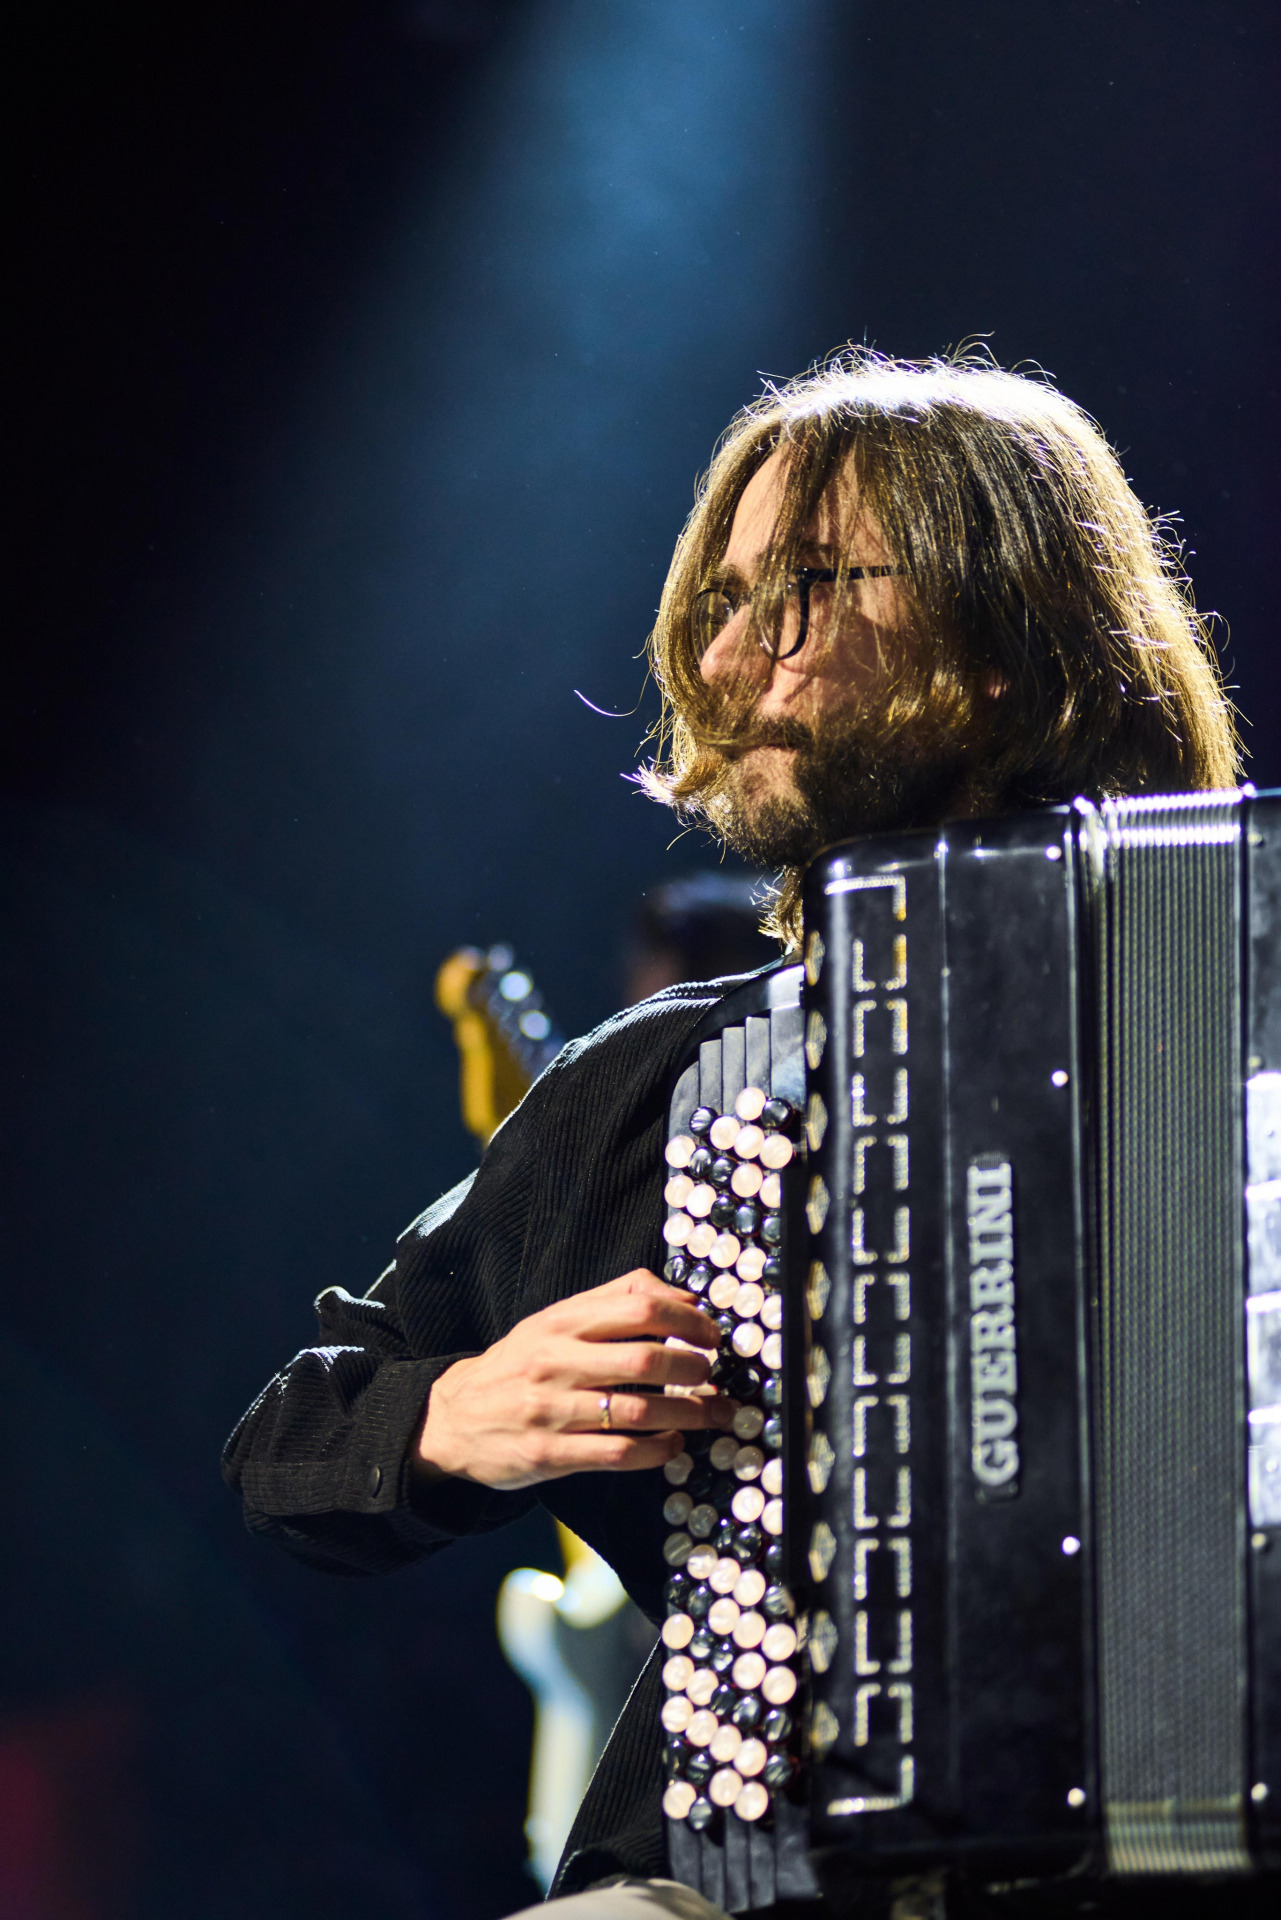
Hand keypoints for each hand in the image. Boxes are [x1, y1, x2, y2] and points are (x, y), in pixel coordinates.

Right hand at [415, 1269, 734, 1489]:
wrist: (453, 1417)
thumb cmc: (518, 1364)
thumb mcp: (554, 1321)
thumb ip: (612, 1302)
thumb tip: (683, 1297)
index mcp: (562, 1320)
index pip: (639, 1306)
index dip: (688, 1319)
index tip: (711, 1336)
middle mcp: (556, 1360)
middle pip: (646, 1359)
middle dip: (695, 1370)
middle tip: (713, 1379)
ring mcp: (551, 1409)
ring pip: (640, 1411)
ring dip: (689, 1415)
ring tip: (710, 1415)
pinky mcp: (549, 1454)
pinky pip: (619, 1454)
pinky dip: (658, 1451)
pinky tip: (672, 1445)